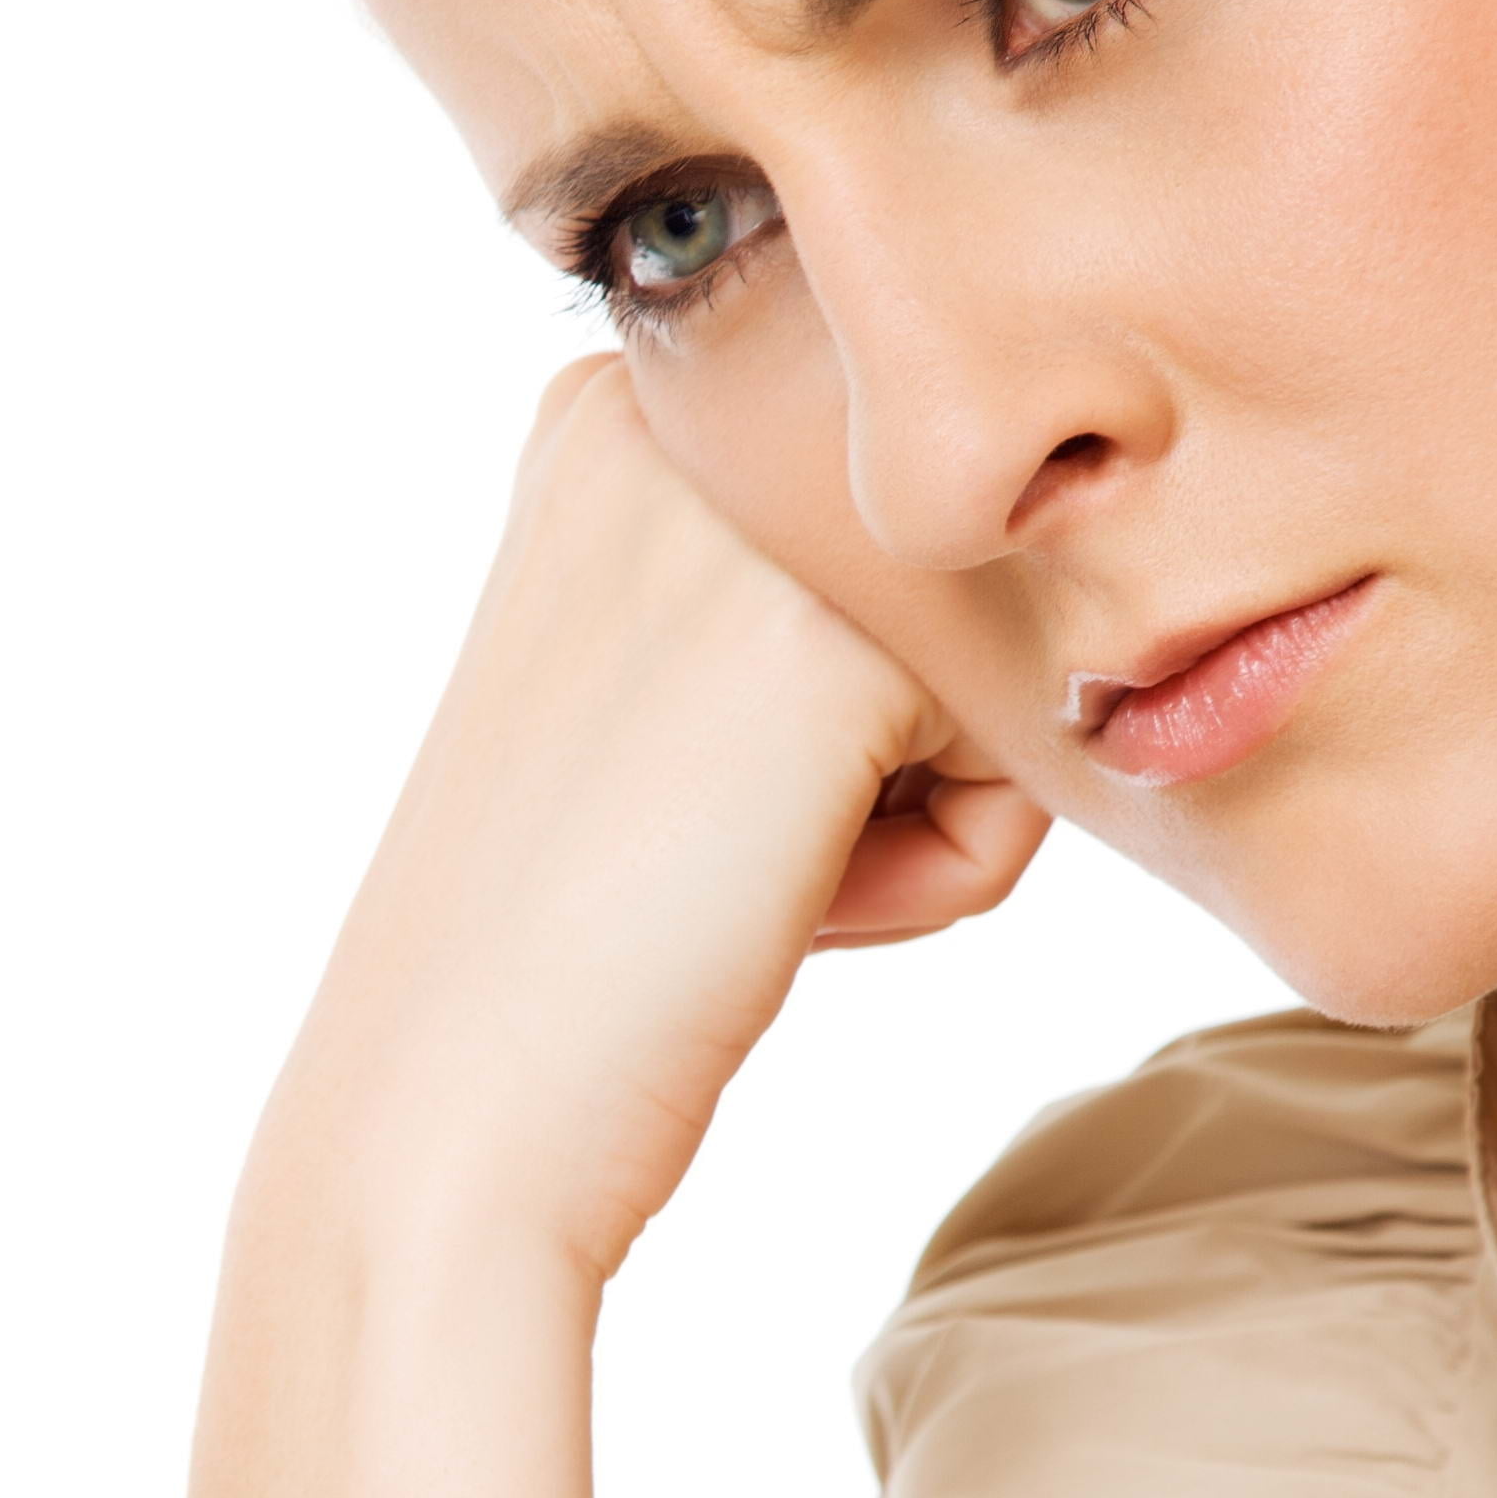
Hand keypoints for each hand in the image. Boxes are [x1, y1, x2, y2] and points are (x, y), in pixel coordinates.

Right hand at [266, 354, 1047, 1278]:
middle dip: (878, 743)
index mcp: (624, 391)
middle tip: (699, 841)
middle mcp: (686, 404)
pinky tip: (771, 905)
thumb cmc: (557, 930)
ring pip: (998, 658)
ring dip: (908, 805)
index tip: (661, 781)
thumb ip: (790, 565)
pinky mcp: (848, 643)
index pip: (881, 525)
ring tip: (728, 868)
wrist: (445, 1106)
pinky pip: (1025, 758)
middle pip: (950, 576)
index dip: (811, 701)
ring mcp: (763, 514)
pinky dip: (933, 878)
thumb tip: (1051, 541)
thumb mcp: (648, 661)